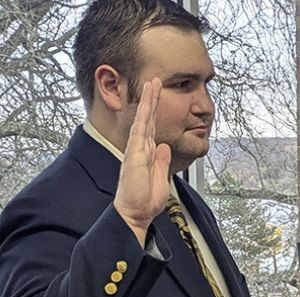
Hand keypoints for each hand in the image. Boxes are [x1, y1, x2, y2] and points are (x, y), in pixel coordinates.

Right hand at [114, 78, 171, 243]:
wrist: (134, 213)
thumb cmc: (144, 202)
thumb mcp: (161, 178)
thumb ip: (162, 162)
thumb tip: (164, 146)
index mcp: (148, 154)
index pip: (153, 128)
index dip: (156, 112)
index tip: (158, 97)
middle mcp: (140, 149)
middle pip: (147, 118)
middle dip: (152, 99)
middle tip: (155, 80)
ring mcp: (136, 150)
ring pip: (143, 119)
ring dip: (148, 101)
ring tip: (151, 83)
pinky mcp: (135, 154)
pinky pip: (140, 130)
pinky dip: (143, 115)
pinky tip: (146, 103)